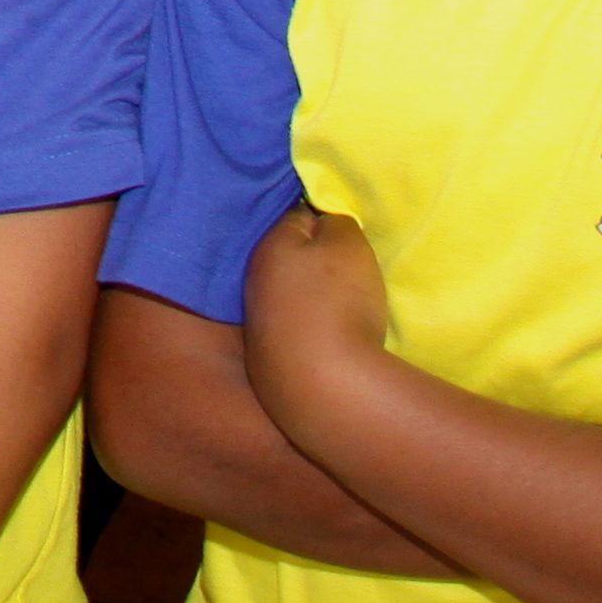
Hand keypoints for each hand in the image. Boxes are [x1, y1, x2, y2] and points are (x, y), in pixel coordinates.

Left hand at [239, 203, 397, 441]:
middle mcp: (252, 282)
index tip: (349, 235)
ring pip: (287, 296)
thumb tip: (321, 220)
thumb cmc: (339, 303)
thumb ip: (335, 222)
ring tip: (343, 308)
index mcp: (268, 247)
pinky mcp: (267, 364)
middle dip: (314, 261)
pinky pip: (292, 332)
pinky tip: (329, 341)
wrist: (326, 387)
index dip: (326, 220)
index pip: (296, 215)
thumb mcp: (347, 245)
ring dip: (309, 297)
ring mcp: (257, 326)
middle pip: (288, 259)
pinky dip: (309, 331)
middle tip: (348, 272)